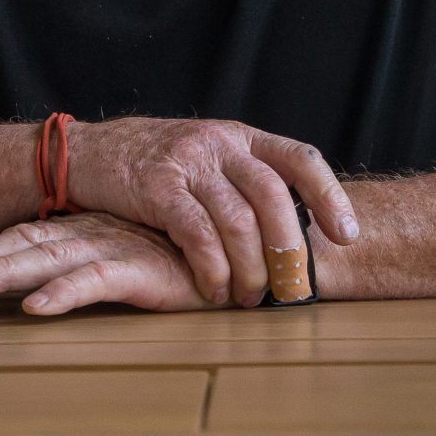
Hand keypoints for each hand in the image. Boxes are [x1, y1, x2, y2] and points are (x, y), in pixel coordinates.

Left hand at [0, 212, 217, 314]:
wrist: (234, 252)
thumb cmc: (180, 257)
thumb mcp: (128, 258)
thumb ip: (93, 263)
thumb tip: (45, 284)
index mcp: (86, 230)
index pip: (26, 237)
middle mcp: (92, 235)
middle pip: (25, 246)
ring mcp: (114, 249)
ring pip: (48, 260)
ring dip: (5, 273)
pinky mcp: (140, 270)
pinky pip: (94, 282)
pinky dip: (62, 294)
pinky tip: (35, 309)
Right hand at [66, 117, 356, 307]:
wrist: (88, 153)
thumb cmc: (155, 166)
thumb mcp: (207, 157)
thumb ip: (245, 180)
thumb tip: (299, 228)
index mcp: (240, 136)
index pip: (300, 158)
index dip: (330, 196)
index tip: (347, 236)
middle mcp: (218, 143)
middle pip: (273, 195)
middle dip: (288, 248)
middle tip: (293, 287)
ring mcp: (187, 163)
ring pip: (238, 220)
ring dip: (251, 269)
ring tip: (251, 298)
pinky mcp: (157, 188)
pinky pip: (197, 234)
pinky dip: (212, 269)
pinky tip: (214, 290)